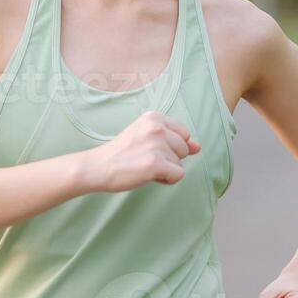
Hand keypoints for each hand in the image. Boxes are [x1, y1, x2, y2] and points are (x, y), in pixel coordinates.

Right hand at [84, 110, 199, 192]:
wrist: (99, 167)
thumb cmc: (123, 153)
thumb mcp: (147, 138)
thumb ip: (175, 140)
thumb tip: (198, 147)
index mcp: (154, 117)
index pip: (184, 134)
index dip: (171, 146)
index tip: (149, 148)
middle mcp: (157, 127)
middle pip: (184, 149)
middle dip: (170, 158)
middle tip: (145, 158)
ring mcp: (157, 145)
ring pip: (180, 163)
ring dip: (166, 169)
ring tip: (143, 166)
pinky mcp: (156, 164)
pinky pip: (178, 176)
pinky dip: (167, 180)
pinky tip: (149, 175)